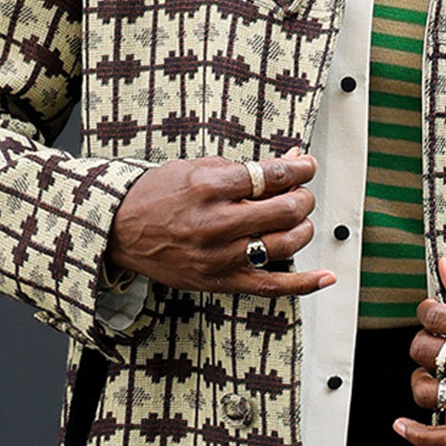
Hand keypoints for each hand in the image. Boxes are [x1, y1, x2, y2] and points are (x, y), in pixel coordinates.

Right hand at [106, 149, 336, 296]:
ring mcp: (219, 256)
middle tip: (301, 192)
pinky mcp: (220, 281)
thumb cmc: (158, 195)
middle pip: (285, 209)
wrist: (120, 230)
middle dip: (303, 197)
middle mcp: (216, 222)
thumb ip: (246, 167)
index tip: (308, 165)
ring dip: (303, 227)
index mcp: (209, 186)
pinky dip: (304, 283)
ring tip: (297, 219)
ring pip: (285, 244)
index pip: (271, 176)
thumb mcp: (198, 167)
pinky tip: (326, 276)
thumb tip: (292, 160)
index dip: (299, 169)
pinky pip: (271, 286)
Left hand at [395, 257, 445, 445]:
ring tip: (433, 368)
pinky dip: (420, 435)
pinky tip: (401, 425)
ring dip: (421, 377)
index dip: (427, 310)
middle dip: (424, 339)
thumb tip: (444, 269)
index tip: (433, 310)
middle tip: (437, 336)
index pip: (437, 318)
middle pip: (427, 352)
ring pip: (429, 392)